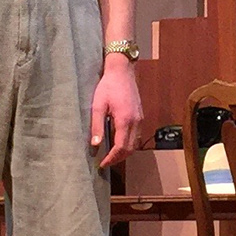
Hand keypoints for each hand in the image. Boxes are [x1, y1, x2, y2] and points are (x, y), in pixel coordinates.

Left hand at [89, 57, 143, 171]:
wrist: (122, 71)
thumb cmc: (108, 86)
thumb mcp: (98, 105)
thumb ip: (96, 126)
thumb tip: (95, 144)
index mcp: (125, 120)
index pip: (121, 147)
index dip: (112, 158)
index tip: (102, 164)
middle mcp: (136, 122)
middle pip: (130, 149)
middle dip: (118, 158)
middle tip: (105, 162)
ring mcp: (140, 119)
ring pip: (135, 143)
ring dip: (124, 152)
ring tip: (111, 155)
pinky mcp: (140, 116)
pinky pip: (136, 135)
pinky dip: (128, 144)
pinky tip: (118, 142)